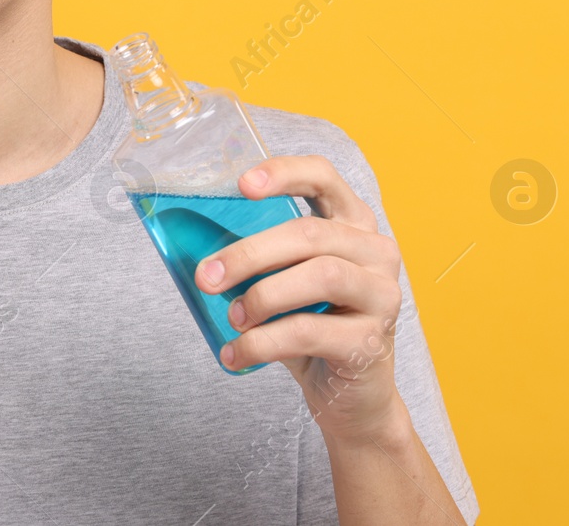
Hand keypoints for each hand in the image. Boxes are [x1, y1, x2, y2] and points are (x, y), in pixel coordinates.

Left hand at [194, 154, 405, 442]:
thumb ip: (255, 257)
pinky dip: (262, 342)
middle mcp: (376, 251)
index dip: (284, 173)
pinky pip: (310, 331)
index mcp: (352, 224)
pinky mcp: (371, 340)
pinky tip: (236, 354)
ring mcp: (382, 295)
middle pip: (309, 234)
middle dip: (248, 253)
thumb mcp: (283, 280)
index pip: (323, 177)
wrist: (349, 396)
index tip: (241, 185)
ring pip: (319, 276)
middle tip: (206, 276)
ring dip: (261, 296)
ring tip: (232, 318)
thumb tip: (187, 238)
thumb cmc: (310, 325)